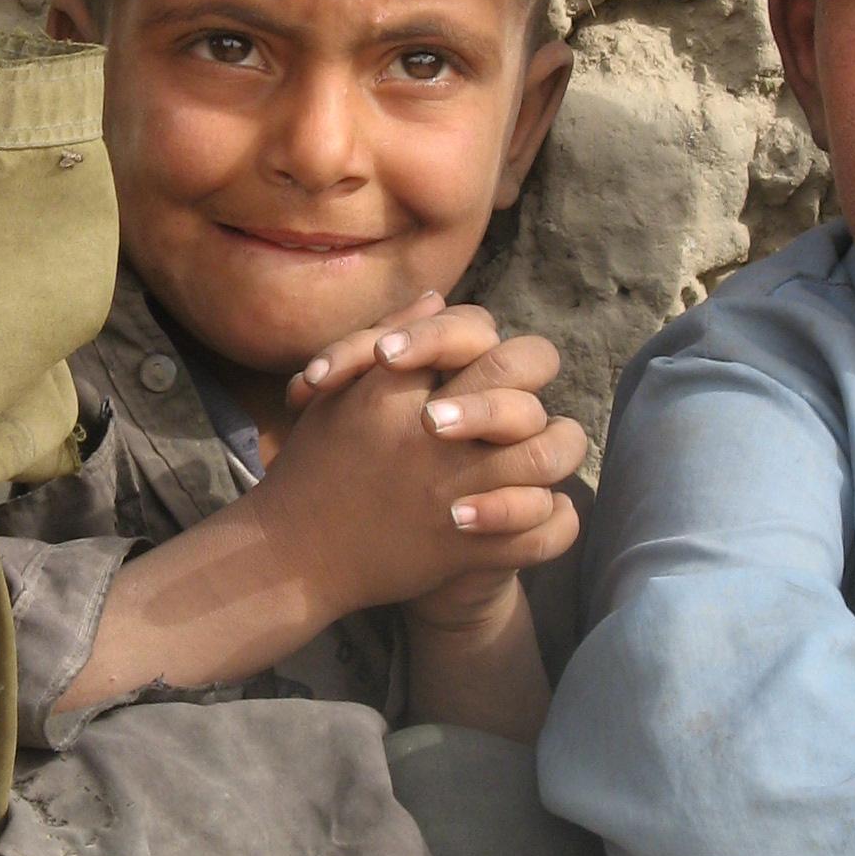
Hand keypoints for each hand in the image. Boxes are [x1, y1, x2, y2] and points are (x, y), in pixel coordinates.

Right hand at [254, 328, 585, 624]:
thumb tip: (437, 299)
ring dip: (559, 445)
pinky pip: (544, 531)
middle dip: (534, 373)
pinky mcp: (470, 548)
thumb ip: (386, 338)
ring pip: (548, 451)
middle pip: (520, 371)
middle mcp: (431, 434)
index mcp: (395, 390)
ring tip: (542, 451)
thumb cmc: (315, 466)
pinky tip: (543, 505)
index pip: (470, 329)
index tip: (467, 359)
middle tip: (522, 396)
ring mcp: (456, 491)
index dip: (481, 336)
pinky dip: (555, 519)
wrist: (296, 557)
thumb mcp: (337, 393)